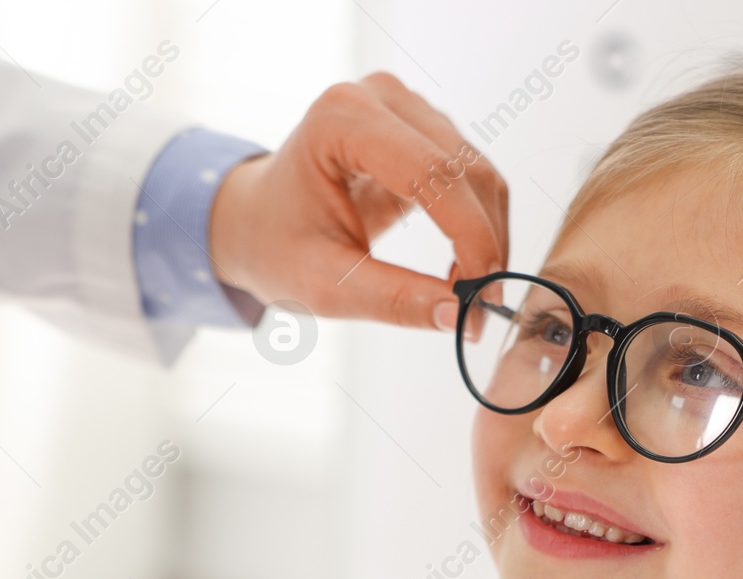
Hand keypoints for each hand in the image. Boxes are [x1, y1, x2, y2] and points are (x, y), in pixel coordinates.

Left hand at [206, 72, 505, 331]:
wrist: (256, 220)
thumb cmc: (276, 246)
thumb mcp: (325, 285)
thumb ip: (393, 299)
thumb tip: (461, 315)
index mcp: (341, 120)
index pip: (433, 174)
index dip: (470, 235)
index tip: (484, 295)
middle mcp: (379, 97)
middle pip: (465, 171)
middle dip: (484, 242)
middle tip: (481, 307)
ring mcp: (404, 107)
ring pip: (478, 174)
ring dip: (486, 237)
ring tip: (465, 293)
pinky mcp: (422, 127)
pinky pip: (471, 177)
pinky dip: (477, 226)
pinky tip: (459, 266)